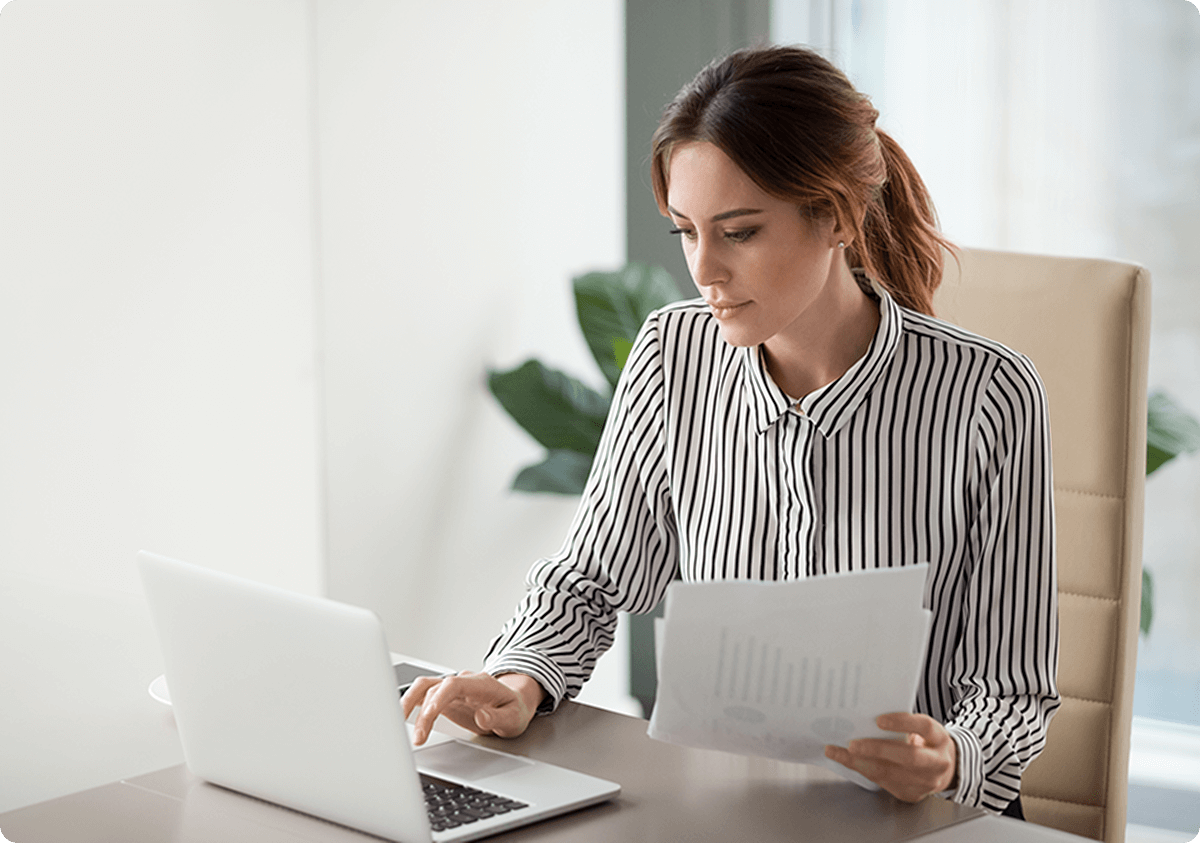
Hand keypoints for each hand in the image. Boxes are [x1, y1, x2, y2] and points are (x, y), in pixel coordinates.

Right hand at [401, 670, 544, 745]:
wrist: (513, 703)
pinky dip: (409, 704)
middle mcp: (462, 682)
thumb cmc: (513, 710)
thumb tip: (481, 716)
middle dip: (421, 711)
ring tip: (397, 727)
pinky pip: (422, 695)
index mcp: (480, 684)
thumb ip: (497, 717)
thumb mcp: (513, 718)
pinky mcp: (443, 697)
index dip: (438, 698)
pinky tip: (398, 718)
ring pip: (423, 687)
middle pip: (434, 687)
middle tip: (416, 737)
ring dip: (408, 705)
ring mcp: (451, 688)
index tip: (429, 714)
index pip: (453, 684)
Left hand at [823, 712, 957, 802]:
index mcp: (940, 739)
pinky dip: (862, 770)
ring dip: (859, 763)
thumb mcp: (923, 729)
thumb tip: (866, 713)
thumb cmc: (927, 742)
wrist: (946, 770)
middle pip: (908, 757)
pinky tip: (847, 762)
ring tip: (837, 752)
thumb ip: (903, 722)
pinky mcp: (911, 794)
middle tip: (852, 744)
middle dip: (877, 750)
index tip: (879, 720)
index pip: (925, 728)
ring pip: (890, 774)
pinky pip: (883, 783)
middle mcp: (937, 762)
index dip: (902, 722)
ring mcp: (925, 782)